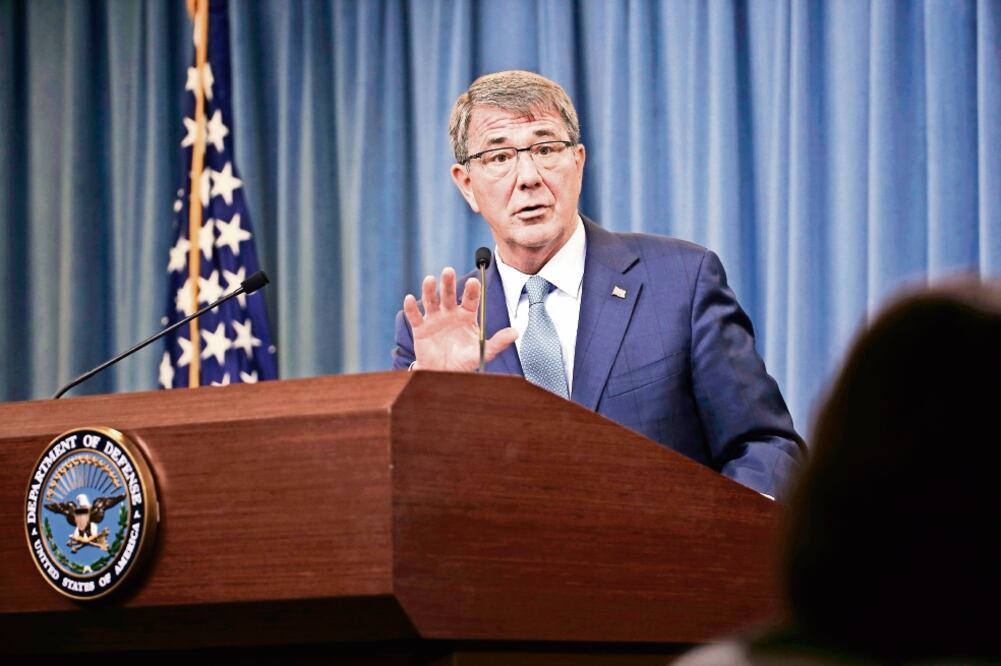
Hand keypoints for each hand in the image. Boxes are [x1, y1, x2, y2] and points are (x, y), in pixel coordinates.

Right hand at [402, 267, 517, 371]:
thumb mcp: (482, 352)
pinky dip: (411, 308)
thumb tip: (516, 332)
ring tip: (429, 280)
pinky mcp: (420, 328)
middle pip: (448, 294)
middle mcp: (450, 313)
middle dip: (448, 282)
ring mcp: (434, 319)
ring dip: (429, 290)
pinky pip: (415, 316)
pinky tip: (410, 299)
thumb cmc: (465, 361)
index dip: (471, 290)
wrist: (444, 374)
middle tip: (448, 270)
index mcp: (466, 315)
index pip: (470, 299)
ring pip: (431, 300)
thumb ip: (498, 342)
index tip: (474, 281)